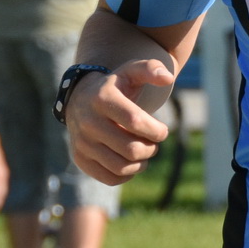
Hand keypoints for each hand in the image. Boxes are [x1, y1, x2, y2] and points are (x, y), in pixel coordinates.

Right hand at [65, 59, 174, 184]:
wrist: (80, 100)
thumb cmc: (114, 88)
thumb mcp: (130, 72)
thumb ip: (150, 69)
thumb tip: (168, 78)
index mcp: (102, 98)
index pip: (135, 121)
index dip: (156, 131)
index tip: (162, 131)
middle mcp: (87, 122)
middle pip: (131, 149)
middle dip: (151, 149)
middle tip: (153, 143)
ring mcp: (81, 142)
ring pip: (121, 167)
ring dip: (141, 164)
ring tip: (144, 153)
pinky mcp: (80, 159)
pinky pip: (110, 178)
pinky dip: (127, 175)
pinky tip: (131, 163)